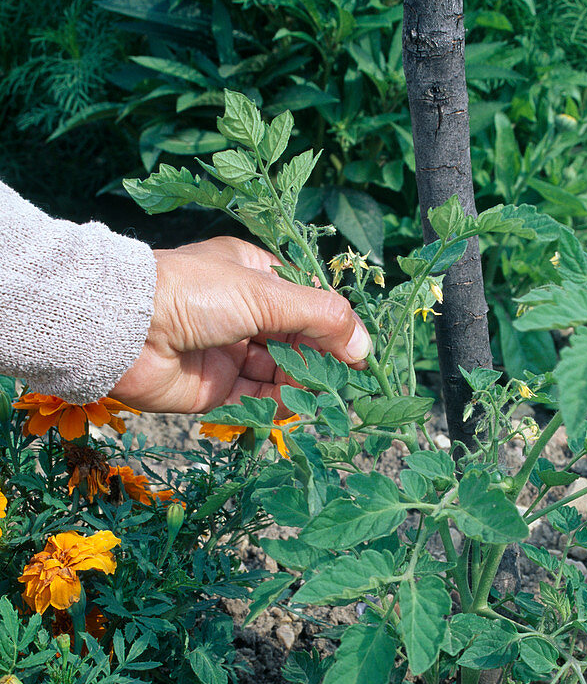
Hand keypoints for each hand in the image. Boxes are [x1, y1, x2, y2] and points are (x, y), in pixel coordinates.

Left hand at [110, 237, 370, 412]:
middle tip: (349, 380)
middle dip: (322, 359)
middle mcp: (242, 312)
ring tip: (326, 397)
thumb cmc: (192, 292)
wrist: (125, 330)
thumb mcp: (264, 293)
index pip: (306, 302)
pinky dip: (278, 406)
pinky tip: (296, 408)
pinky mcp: (215, 389)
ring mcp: (229, 352)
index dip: (334, 325)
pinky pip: (256, 401)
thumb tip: (364, 346)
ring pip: (280, 373)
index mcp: (252, 275)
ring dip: (303, 384)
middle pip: (297, 340)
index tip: (360, 350)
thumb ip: (319, 316)